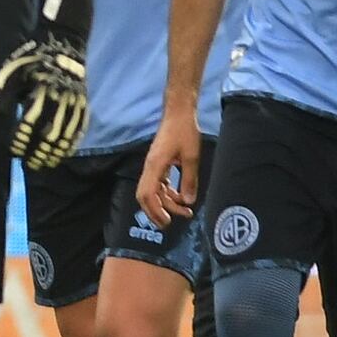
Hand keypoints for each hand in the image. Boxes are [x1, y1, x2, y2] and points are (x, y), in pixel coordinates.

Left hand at [0, 0, 97, 170]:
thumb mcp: (13, 70)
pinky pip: (79, 128)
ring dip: (54, 152)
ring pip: (66, 133)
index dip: (22, 139)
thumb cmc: (33, 60)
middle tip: (29, 165)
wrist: (64, 46)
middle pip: (50, 132)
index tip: (14, 151)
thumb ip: (1, 90)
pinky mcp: (83, 103)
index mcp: (40, 89)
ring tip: (44, 164)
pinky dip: (71, 143)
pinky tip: (63, 154)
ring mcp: (74, 102)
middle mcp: (59, 98)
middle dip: (38, 152)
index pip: (30, 121)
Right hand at [137, 112, 199, 229]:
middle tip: (171, 223)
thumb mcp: (192, 157)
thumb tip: (188, 202)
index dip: (155, 211)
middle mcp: (150, 168)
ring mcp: (152, 166)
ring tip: (184, 212)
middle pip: (145, 196)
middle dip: (155, 212)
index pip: (148, 194)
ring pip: (153, 192)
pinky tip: (180, 198)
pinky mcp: (158, 164)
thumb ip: (189, 180)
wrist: (178, 113)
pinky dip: (167, 194)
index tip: (168, 221)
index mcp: (155, 166)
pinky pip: (158, 184)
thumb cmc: (184, 131)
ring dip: (165, 204)